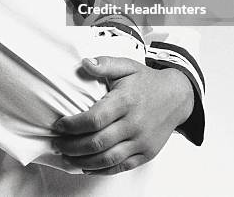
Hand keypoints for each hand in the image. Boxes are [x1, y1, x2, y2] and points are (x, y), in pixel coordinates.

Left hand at [52, 57, 193, 174]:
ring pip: (108, 159)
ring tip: (67, 157)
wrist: (177, 96)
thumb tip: (85, 63)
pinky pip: (121, 167)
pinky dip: (101, 170)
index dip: (73, 125)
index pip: (94, 119)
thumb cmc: (147, 81)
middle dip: (72, 146)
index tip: (58, 125)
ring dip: (83, 162)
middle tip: (57, 144)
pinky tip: (87, 167)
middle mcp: (134, 124)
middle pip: (98, 142)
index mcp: (126, 101)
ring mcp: (141, 142)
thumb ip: (105, 64)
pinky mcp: (146, 154)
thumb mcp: (126, 65)